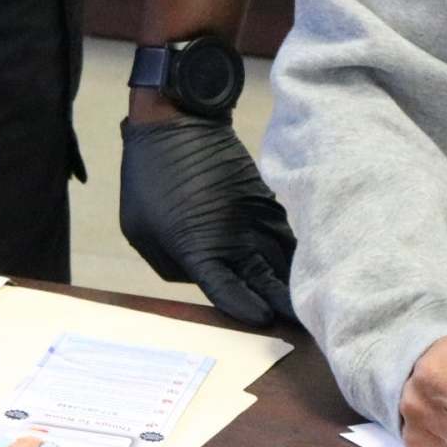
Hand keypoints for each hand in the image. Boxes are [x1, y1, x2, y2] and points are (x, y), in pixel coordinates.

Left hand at [119, 113, 296, 325]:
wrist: (177, 121)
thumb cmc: (149, 175)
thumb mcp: (138, 228)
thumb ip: (168, 262)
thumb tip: (199, 276)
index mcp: (198, 249)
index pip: (228, 292)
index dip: (247, 309)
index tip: (264, 322)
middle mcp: (233, 238)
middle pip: (266, 282)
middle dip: (284, 305)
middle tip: (299, 325)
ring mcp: (253, 218)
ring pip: (283, 260)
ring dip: (294, 282)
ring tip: (308, 305)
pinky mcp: (264, 200)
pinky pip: (284, 236)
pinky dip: (293, 255)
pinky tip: (301, 269)